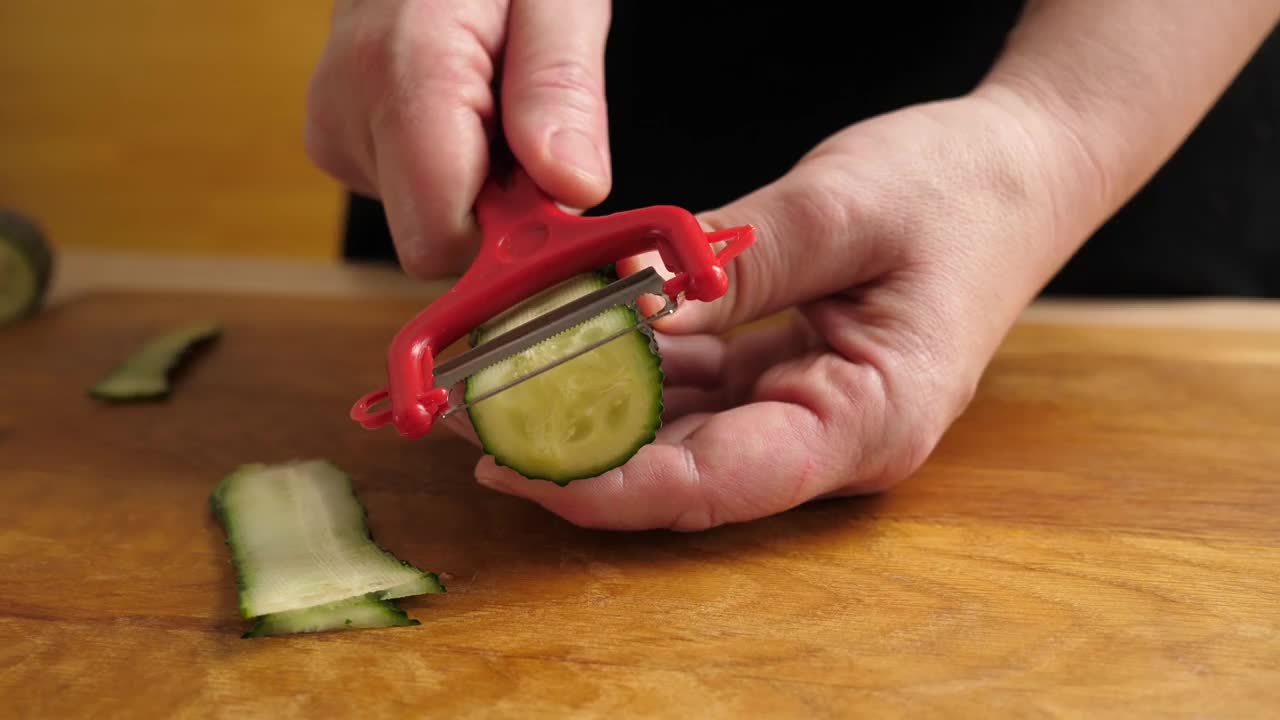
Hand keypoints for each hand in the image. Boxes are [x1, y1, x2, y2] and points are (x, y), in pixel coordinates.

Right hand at [304, 0, 612, 277]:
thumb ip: (559, 89)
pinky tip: (467, 101)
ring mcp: (336, 129)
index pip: (442, 239)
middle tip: (530, 124)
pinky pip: (414, 190)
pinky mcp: (341, 139)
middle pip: (439, 234)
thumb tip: (571, 186)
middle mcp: (349, 110)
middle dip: (503, 204)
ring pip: (431, 216)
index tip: (555, 193)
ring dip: (484, 178)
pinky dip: (456, 163)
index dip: (511, 237)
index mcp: (402, 73)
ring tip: (495, 92)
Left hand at [460, 95, 1079, 529]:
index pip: (718, 483)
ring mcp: (809, 408)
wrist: (1026, 166)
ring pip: (679, 435)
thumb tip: (622, 312)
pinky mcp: (788, 375)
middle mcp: (833, 436)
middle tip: (470, 418)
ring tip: (493, 385)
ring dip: (589, 411)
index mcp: (868, 419)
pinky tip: (565, 347)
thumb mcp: (842, 209)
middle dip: (574, 452)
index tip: (514, 464)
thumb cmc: (964, 188)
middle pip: (685, 473)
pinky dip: (630, 372)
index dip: (608, 486)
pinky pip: (695, 390)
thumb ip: (731, 269)